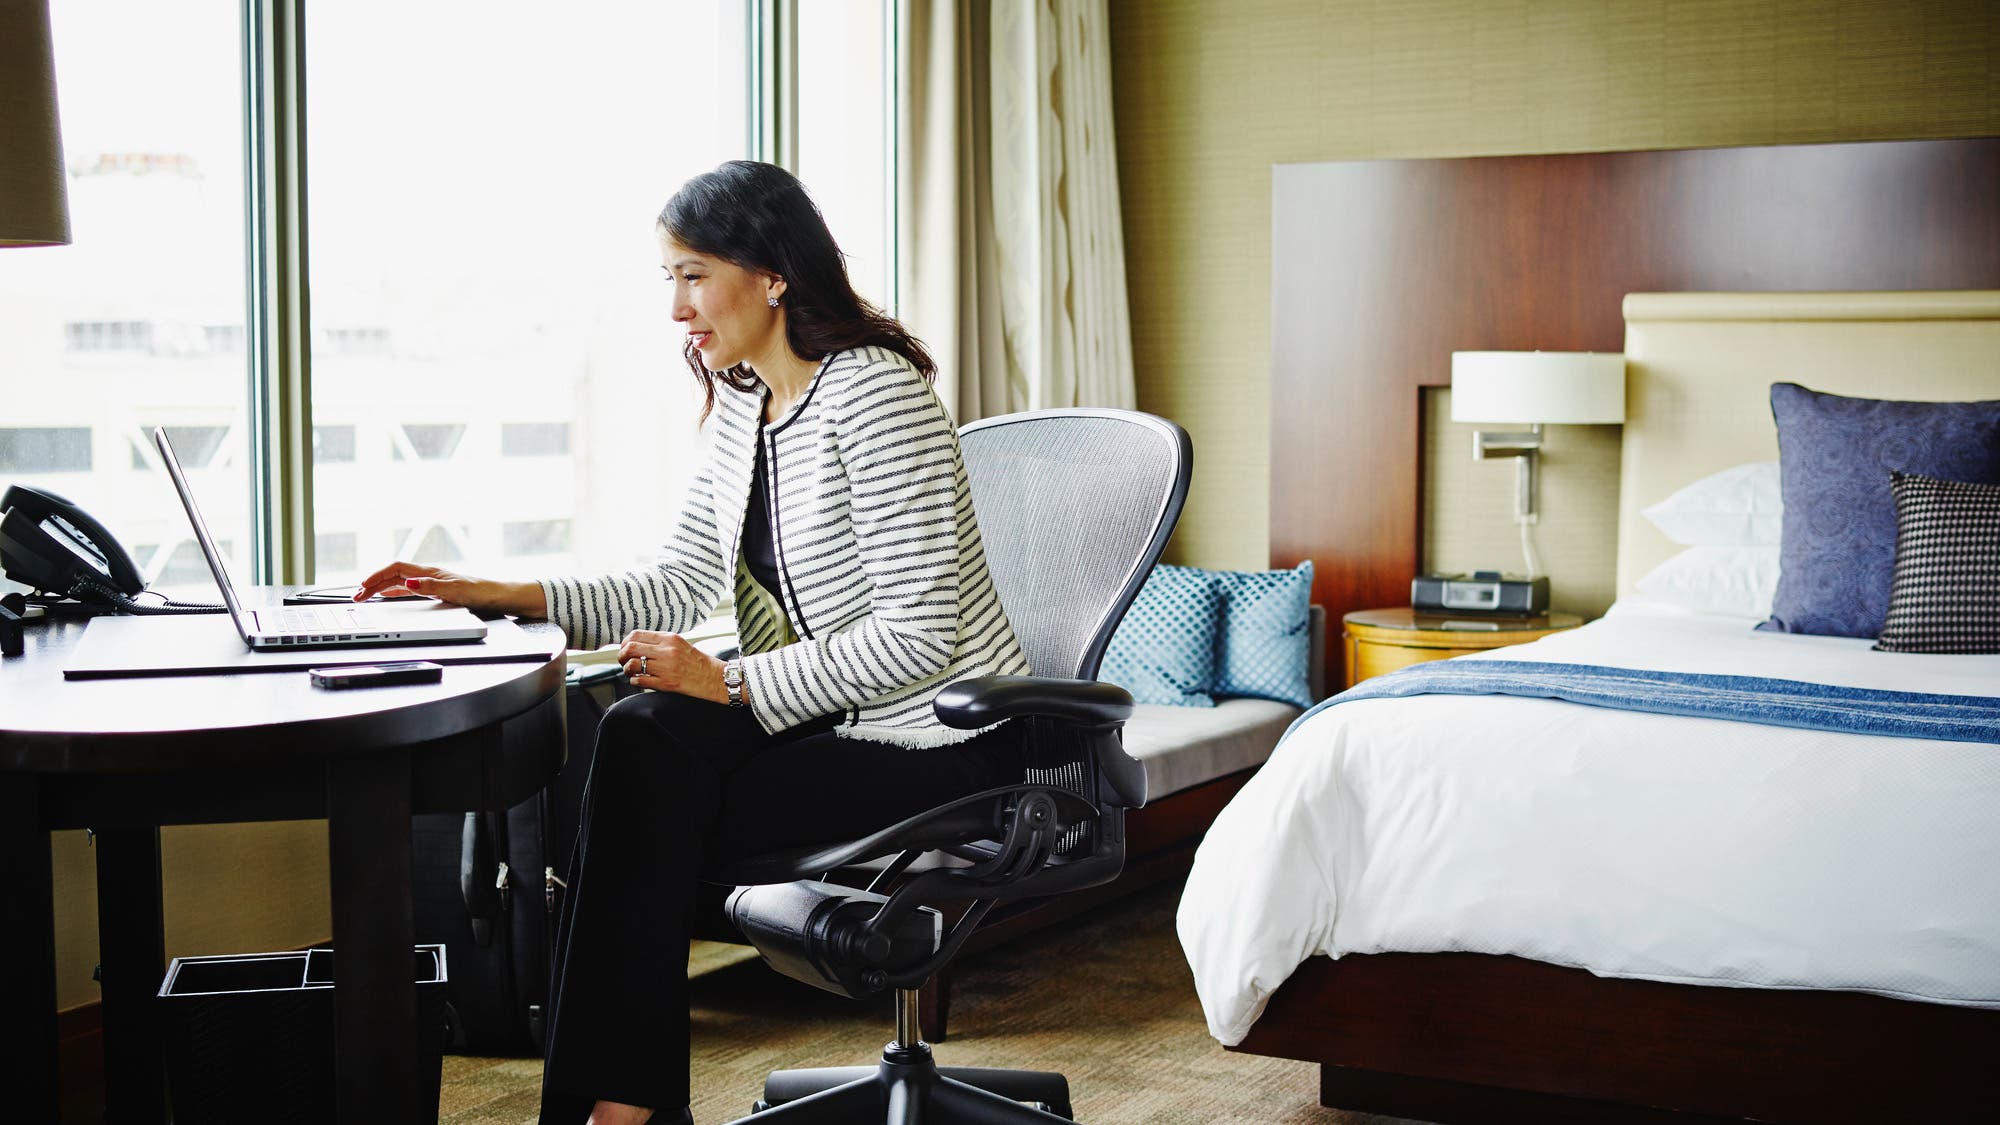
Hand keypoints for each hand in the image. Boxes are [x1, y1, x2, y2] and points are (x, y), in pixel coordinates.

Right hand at [352, 561, 547, 616]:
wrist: (502, 597)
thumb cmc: (483, 592)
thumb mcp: (456, 591)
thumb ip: (431, 586)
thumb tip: (408, 582)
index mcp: (431, 572)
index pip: (396, 569)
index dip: (377, 576)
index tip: (362, 587)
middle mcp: (430, 576)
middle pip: (394, 576)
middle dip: (373, 584)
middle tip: (356, 596)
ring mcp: (434, 584)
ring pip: (400, 583)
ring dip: (382, 589)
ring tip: (366, 597)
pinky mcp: (439, 593)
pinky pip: (410, 591)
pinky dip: (395, 594)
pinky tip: (391, 598)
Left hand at [617, 631, 726, 702]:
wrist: (715, 678)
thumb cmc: (697, 662)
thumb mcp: (680, 644)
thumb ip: (660, 642)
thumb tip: (635, 644)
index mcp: (670, 638)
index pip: (636, 635)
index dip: (625, 642)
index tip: (625, 649)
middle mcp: (667, 651)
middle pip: (630, 648)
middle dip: (621, 656)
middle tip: (623, 661)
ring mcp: (666, 668)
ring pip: (632, 665)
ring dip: (627, 670)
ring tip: (631, 672)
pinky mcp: (667, 684)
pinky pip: (640, 681)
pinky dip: (634, 681)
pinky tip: (639, 681)